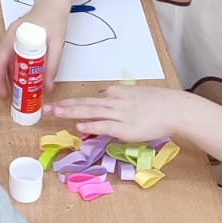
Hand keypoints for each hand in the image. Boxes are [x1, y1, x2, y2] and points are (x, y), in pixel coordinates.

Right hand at [0, 13, 65, 98]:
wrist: (53, 4)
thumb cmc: (53, 20)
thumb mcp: (56, 44)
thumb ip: (52, 65)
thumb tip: (47, 86)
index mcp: (14, 37)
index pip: (0, 60)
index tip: (1, 91)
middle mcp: (10, 39)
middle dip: (0, 82)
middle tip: (7, 97)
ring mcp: (12, 40)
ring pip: (5, 63)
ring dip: (7, 78)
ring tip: (14, 93)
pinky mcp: (17, 42)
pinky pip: (12, 59)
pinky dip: (13, 71)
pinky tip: (20, 81)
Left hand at [47, 84, 180, 145]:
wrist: (174, 108)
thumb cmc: (159, 104)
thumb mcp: (136, 95)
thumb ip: (121, 99)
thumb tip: (107, 101)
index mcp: (116, 94)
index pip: (91, 99)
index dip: (73, 102)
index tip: (58, 105)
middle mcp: (114, 102)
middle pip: (84, 103)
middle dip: (64, 106)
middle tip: (46, 108)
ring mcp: (118, 114)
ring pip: (90, 112)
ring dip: (70, 112)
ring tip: (54, 113)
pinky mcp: (125, 128)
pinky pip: (104, 126)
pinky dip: (91, 126)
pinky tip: (79, 126)